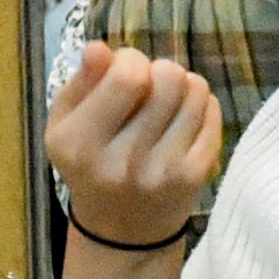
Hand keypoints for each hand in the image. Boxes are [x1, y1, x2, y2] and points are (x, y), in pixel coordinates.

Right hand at [45, 41, 222, 249]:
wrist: (123, 231)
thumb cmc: (90, 164)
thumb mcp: (66, 124)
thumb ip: (80, 82)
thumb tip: (99, 47)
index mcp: (79, 143)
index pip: (126, 75)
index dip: (130, 59)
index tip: (124, 71)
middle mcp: (121, 161)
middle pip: (168, 77)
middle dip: (160, 69)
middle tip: (149, 86)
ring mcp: (163, 170)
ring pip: (195, 89)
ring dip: (183, 84)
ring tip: (167, 100)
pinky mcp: (195, 175)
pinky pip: (212, 112)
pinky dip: (201, 105)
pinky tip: (183, 118)